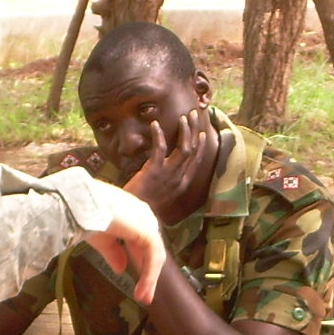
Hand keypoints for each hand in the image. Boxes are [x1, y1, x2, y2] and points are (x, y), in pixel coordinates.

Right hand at [81, 182, 165, 304]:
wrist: (77, 206)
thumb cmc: (83, 216)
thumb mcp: (101, 239)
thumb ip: (113, 253)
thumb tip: (121, 269)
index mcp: (131, 213)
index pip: (143, 241)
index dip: (141, 263)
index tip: (139, 284)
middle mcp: (142, 214)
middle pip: (151, 249)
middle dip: (148, 274)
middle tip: (144, 297)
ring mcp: (145, 221)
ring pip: (154, 254)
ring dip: (150, 278)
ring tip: (143, 298)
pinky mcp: (146, 230)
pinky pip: (152, 256)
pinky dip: (149, 274)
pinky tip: (143, 287)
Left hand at [125, 108, 213, 222]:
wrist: (132, 219)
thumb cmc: (142, 207)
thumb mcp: (159, 196)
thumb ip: (164, 183)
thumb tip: (163, 172)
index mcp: (181, 185)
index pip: (196, 161)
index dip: (200, 145)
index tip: (200, 132)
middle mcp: (179, 179)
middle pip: (193, 151)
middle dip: (194, 130)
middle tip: (193, 115)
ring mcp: (167, 175)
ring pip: (184, 148)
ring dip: (185, 130)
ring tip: (184, 117)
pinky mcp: (153, 172)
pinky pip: (160, 148)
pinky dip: (159, 135)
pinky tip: (155, 124)